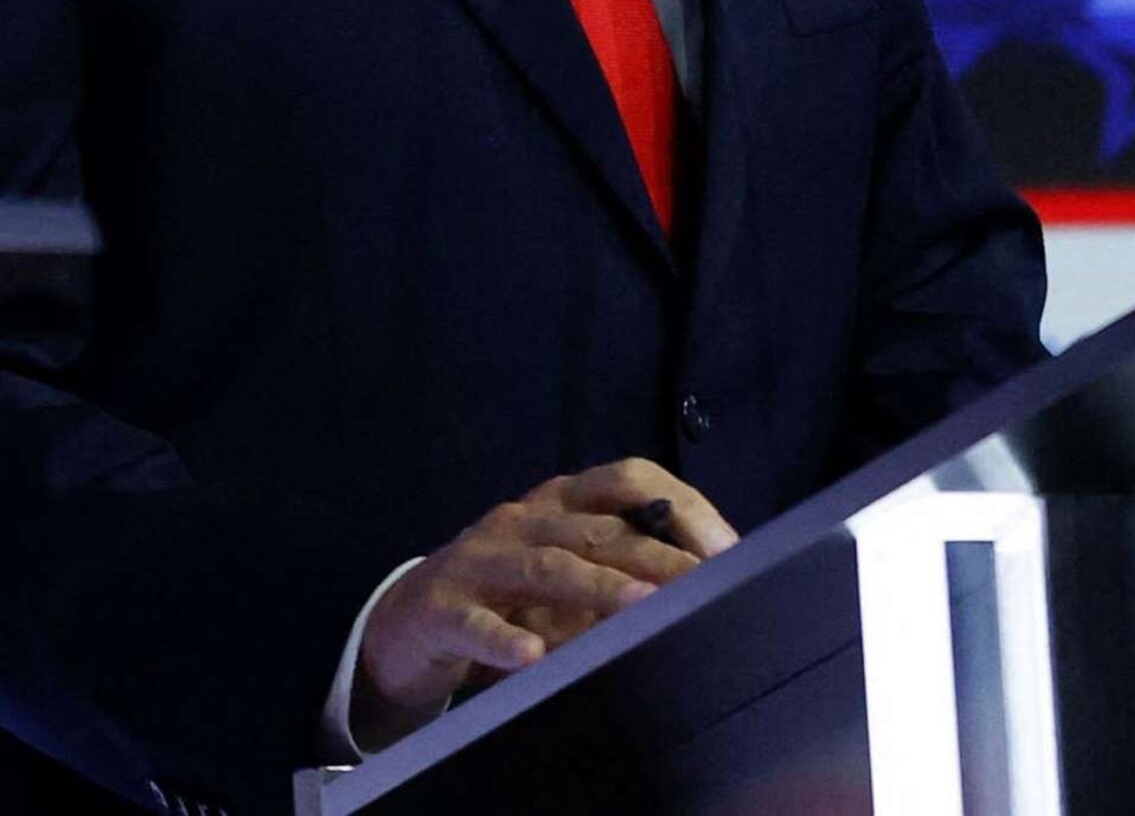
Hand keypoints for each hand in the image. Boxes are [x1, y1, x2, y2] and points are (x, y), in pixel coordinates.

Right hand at [355, 459, 737, 730]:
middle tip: (705, 587)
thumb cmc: (504, 598)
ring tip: (640, 605)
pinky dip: (504, 639)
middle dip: (655, 555)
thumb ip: (619, 576)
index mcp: (558, 503)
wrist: (407, 626)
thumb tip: (704, 592)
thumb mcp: (564, 581)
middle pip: (596, 528)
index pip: (625, 480)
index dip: (678, 506)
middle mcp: (521, 520)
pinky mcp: (442, 609)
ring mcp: (478, 560)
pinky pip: (476, 623)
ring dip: (596, 585)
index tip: (726, 551)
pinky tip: (532, 655)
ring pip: (544, 565)